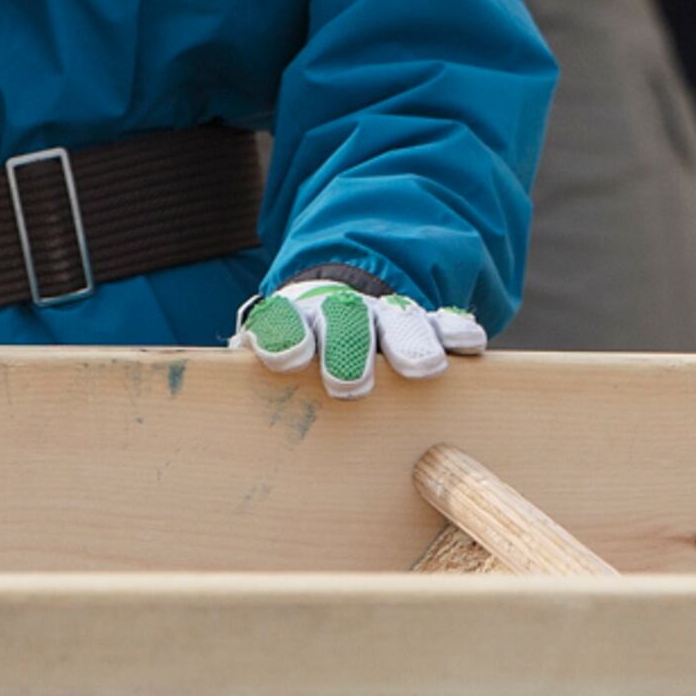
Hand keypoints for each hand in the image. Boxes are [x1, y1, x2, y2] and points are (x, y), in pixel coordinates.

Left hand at [229, 277, 483, 399]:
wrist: (340, 296)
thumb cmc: (301, 348)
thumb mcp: (271, 352)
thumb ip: (258, 363)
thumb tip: (226, 398)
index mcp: (295, 317)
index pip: (284, 322)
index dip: (285, 337)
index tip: (288, 359)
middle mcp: (341, 310)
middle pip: (345, 321)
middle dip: (349, 349)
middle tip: (350, 385)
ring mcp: (384, 313)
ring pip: (397, 320)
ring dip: (407, 343)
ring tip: (422, 369)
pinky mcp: (422, 322)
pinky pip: (441, 321)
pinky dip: (455, 331)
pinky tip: (469, 345)